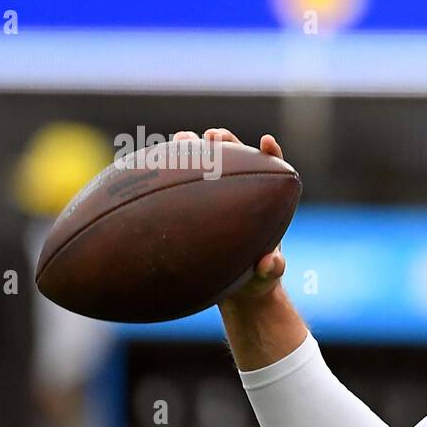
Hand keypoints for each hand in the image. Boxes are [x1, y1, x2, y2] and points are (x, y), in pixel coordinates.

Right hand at [172, 128, 287, 304]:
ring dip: (195, 148)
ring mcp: (214, 198)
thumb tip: (270, 262)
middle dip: (226, 142)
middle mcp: (240, 195)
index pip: (271, 171)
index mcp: (264, 205)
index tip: (266, 141)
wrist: (232, 291)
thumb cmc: (255, 281)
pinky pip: (181, 186)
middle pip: (236, 158)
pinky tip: (153, 163)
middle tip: (215, 136)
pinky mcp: (192, 207)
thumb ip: (272, 270)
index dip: (270, 154)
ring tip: (183, 138)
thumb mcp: (267, 279)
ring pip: (205, 165)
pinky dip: (170, 173)